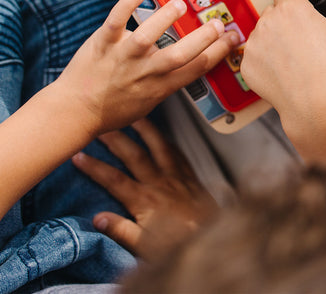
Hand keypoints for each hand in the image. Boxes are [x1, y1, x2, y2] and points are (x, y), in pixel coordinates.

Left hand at [54, 0, 239, 136]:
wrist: (73, 113)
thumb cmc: (113, 109)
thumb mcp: (149, 104)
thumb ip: (168, 82)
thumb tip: (190, 64)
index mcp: (160, 87)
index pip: (197, 69)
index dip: (219, 52)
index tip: (233, 38)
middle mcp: (144, 73)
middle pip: (179, 55)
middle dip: (203, 38)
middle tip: (218, 22)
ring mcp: (123, 58)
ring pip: (146, 38)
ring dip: (164, 19)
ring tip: (180, 5)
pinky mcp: (103, 44)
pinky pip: (115, 23)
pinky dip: (126, 6)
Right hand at [73, 119, 215, 259]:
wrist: (211, 236)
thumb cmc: (177, 244)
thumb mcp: (143, 245)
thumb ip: (121, 230)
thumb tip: (97, 218)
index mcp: (144, 200)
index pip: (114, 180)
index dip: (94, 167)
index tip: (79, 156)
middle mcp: (159, 183)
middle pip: (134, 155)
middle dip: (116, 139)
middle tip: (102, 126)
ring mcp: (176, 176)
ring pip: (158, 146)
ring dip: (145, 129)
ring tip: (133, 116)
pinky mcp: (190, 174)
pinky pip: (177, 152)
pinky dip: (167, 140)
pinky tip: (161, 135)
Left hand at [241, 0, 325, 166]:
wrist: (318, 106)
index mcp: (291, 7)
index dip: (297, 3)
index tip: (306, 17)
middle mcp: (268, 22)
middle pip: (273, 13)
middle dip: (285, 22)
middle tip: (305, 41)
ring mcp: (255, 45)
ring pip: (262, 34)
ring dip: (274, 40)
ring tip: (296, 59)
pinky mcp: (247, 66)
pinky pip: (254, 57)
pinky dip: (266, 62)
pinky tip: (285, 72)